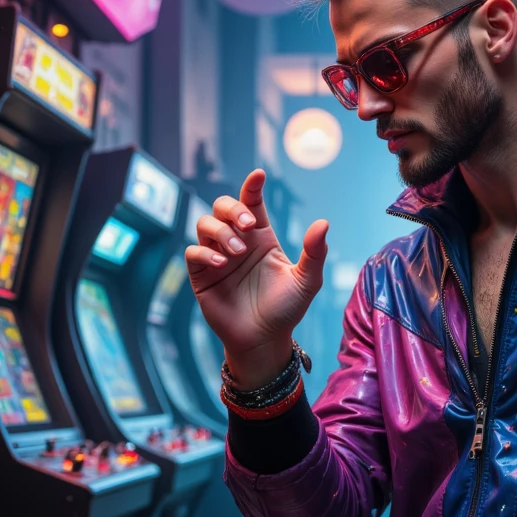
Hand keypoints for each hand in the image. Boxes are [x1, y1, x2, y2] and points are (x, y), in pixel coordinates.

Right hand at [184, 169, 328, 387]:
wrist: (265, 340)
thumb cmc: (286, 310)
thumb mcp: (307, 281)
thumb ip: (314, 253)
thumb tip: (323, 222)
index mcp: (262, 237)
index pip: (252, 202)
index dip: (252, 186)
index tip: (259, 175)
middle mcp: (238, 242)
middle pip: (222, 206)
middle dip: (232, 208)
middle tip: (249, 226)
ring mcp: (217, 257)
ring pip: (204, 224)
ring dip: (220, 231)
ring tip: (237, 252)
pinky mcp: (202, 275)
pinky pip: (193, 252)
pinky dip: (205, 253)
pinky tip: (223, 265)